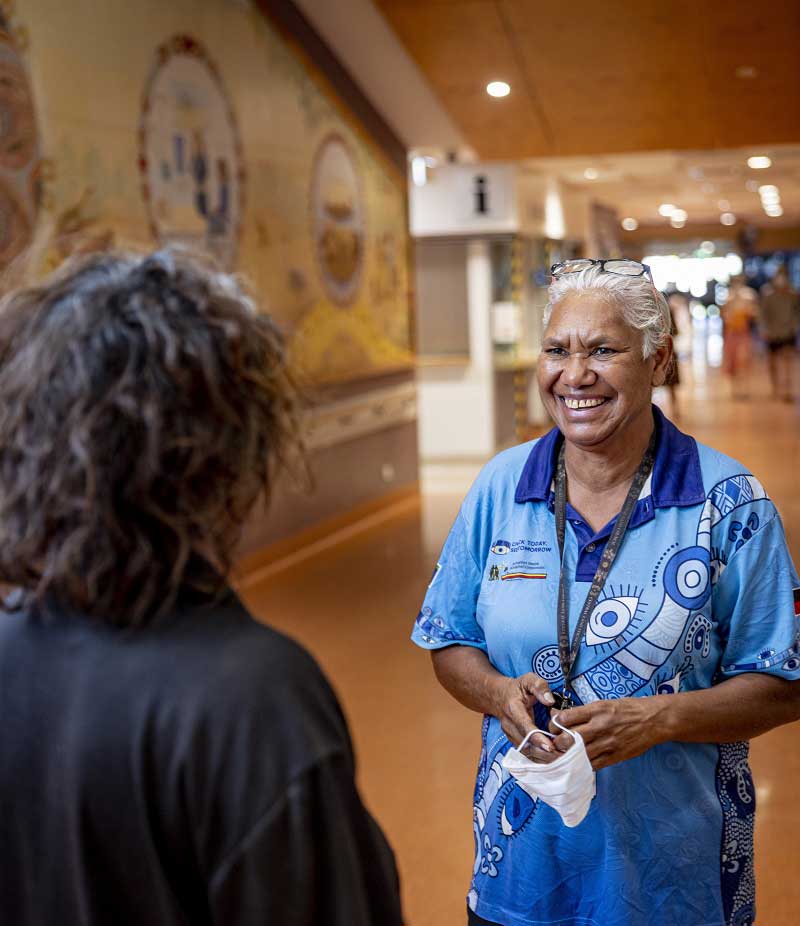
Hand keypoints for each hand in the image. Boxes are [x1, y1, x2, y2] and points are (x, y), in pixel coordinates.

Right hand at [494, 673, 557, 762]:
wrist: (498, 695)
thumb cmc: (517, 687)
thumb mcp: (528, 680)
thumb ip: (540, 687)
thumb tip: (550, 700)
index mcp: (513, 709)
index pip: (524, 726)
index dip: (537, 738)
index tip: (550, 747)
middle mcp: (508, 724)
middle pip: (525, 744)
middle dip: (543, 753)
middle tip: (562, 756)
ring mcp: (509, 734)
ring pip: (525, 751)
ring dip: (542, 757)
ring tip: (560, 759)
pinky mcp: (513, 740)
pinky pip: (525, 753)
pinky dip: (538, 757)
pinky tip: (552, 758)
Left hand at [550, 696, 664, 769]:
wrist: (653, 720)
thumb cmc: (627, 709)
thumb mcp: (604, 703)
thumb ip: (584, 712)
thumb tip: (561, 717)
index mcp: (596, 710)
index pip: (566, 718)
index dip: (554, 723)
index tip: (553, 726)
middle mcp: (600, 727)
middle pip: (568, 739)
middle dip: (557, 742)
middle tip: (554, 742)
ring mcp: (607, 744)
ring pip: (578, 755)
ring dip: (567, 756)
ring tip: (562, 755)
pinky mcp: (615, 757)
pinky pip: (593, 765)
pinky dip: (582, 765)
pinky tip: (577, 763)